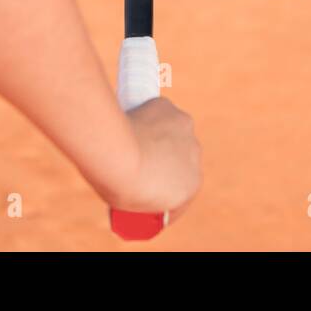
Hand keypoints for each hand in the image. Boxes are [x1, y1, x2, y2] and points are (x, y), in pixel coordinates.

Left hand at [109, 98, 202, 218]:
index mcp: (191, 185)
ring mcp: (184, 129)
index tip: (145, 182)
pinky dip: (148, 116)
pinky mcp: (168, 108)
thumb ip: (146, 193)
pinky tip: (132, 123)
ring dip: (159, 135)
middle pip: (179, 156)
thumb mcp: (135, 202)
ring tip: (133, 139)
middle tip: (138, 159)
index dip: (161, 184)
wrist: (115, 154)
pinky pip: (159, 112)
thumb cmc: (120, 183)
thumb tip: (137, 183)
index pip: (180, 186)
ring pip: (171, 132)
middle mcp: (195, 155)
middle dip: (163, 157)